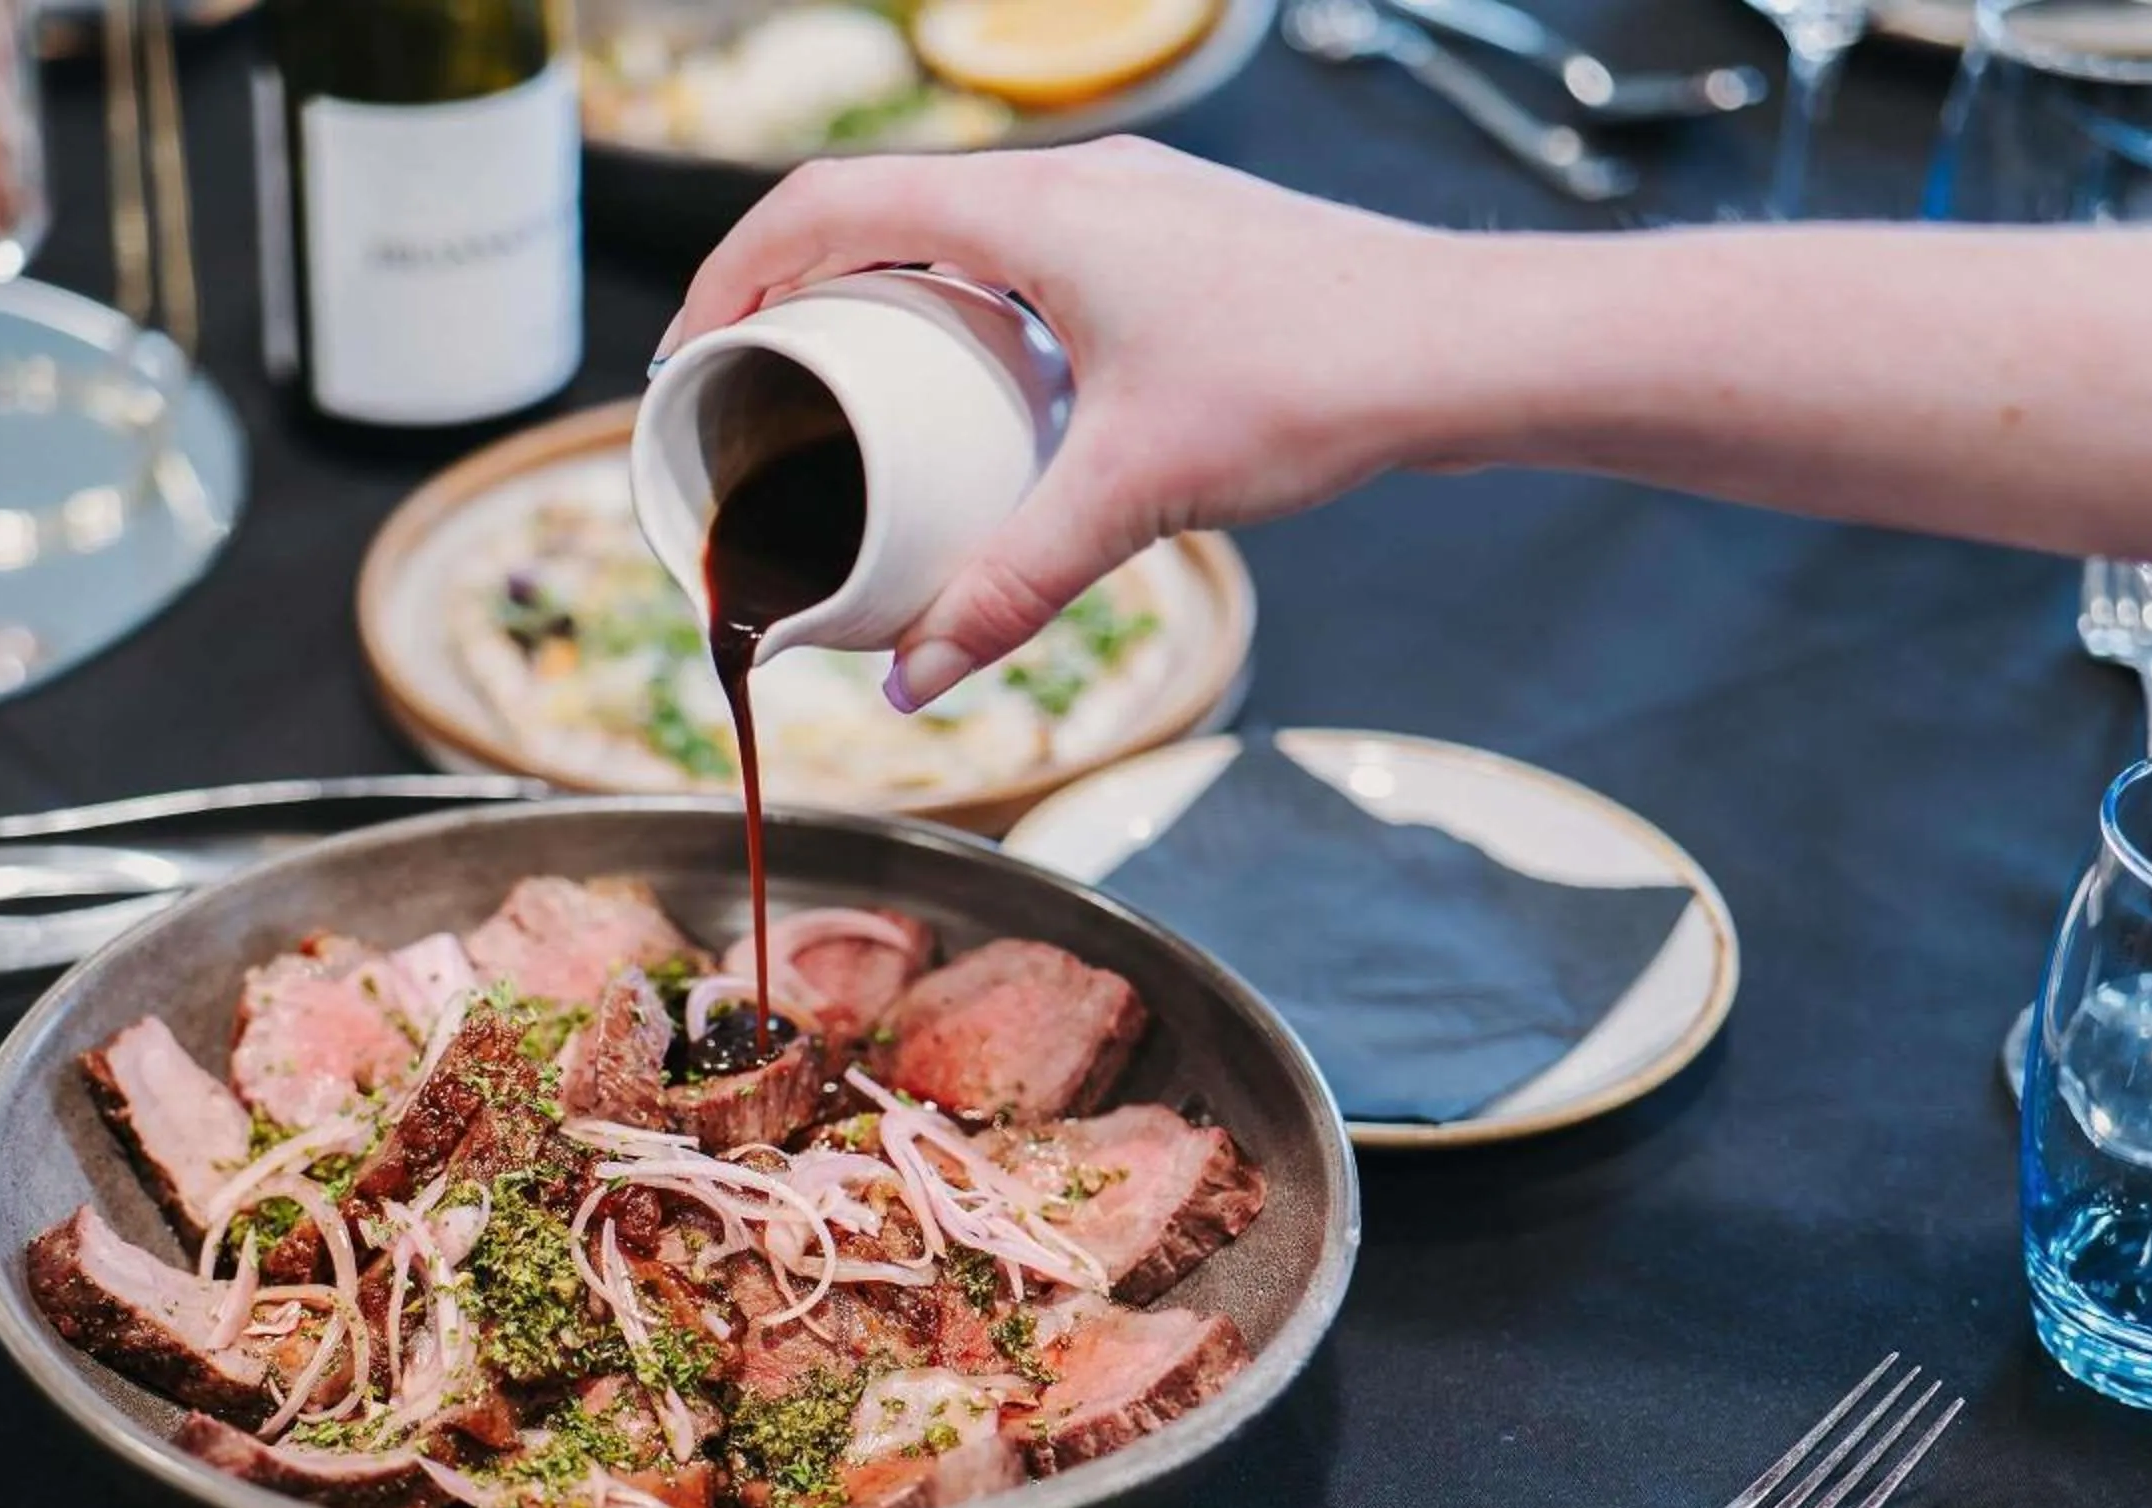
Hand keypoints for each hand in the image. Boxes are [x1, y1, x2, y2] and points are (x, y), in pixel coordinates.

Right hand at [662, 141, 1469, 707]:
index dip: (732, 273)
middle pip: (880, 208)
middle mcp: (1074, 184)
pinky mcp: (1168, 241)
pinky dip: (964, 309)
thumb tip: (913, 679)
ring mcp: (1126, 204)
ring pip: (956, 228)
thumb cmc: (1315, 382)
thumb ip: (1009, 590)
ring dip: (883, 296)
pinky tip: (978, 394)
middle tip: (748, 381)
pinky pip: (1022, 254)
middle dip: (793, 289)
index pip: (827, 204)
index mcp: (1035, 208)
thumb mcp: (1133, 496)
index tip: (688, 350)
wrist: (1462, 342)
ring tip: (844, 390)